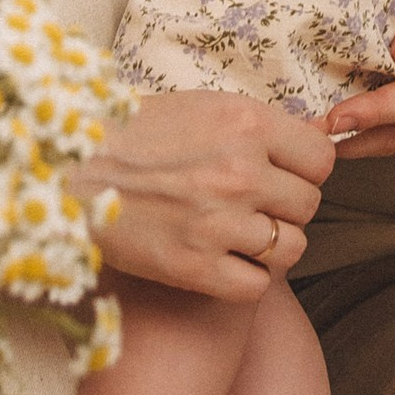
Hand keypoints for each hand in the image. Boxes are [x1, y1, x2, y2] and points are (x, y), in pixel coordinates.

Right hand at [74, 91, 333, 300]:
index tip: (284, 175)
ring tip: (239, 235)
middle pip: (307, 205)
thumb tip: (324, 133)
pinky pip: (256, 285)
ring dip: (271, 246)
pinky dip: (246, 279)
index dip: (304, 170)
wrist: (70, 170)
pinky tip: (222, 261)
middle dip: (285, 208)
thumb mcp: (205, 108)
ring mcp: (218, 222)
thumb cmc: (137, 133)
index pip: (321, 159)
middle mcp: (239, 172)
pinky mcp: (194, 268)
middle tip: (253, 207)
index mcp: (246, 123)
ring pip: (290, 248)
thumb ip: (264, 126)